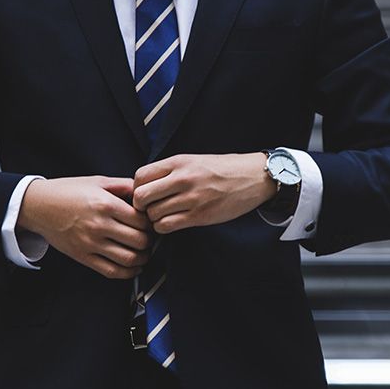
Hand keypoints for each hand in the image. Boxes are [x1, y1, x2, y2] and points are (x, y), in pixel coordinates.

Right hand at [18, 176, 152, 278]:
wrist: (39, 206)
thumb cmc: (68, 191)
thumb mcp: (98, 181)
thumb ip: (124, 185)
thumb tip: (145, 192)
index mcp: (105, 204)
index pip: (141, 220)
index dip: (151, 223)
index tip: (151, 222)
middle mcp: (99, 225)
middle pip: (139, 241)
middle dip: (149, 241)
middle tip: (150, 237)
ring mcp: (91, 243)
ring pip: (129, 259)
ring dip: (143, 258)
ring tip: (144, 252)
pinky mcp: (83, 257)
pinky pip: (112, 271)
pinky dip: (128, 273)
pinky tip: (133, 267)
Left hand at [133, 153, 276, 233]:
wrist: (253, 177)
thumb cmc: (222, 169)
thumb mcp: (193, 160)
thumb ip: (169, 171)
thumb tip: (143, 185)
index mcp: (178, 162)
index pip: (140, 176)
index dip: (136, 188)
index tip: (145, 194)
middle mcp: (182, 179)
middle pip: (141, 197)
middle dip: (141, 206)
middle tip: (149, 208)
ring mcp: (191, 198)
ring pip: (153, 214)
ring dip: (154, 219)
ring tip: (163, 215)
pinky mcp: (199, 216)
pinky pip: (167, 226)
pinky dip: (164, 227)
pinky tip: (171, 223)